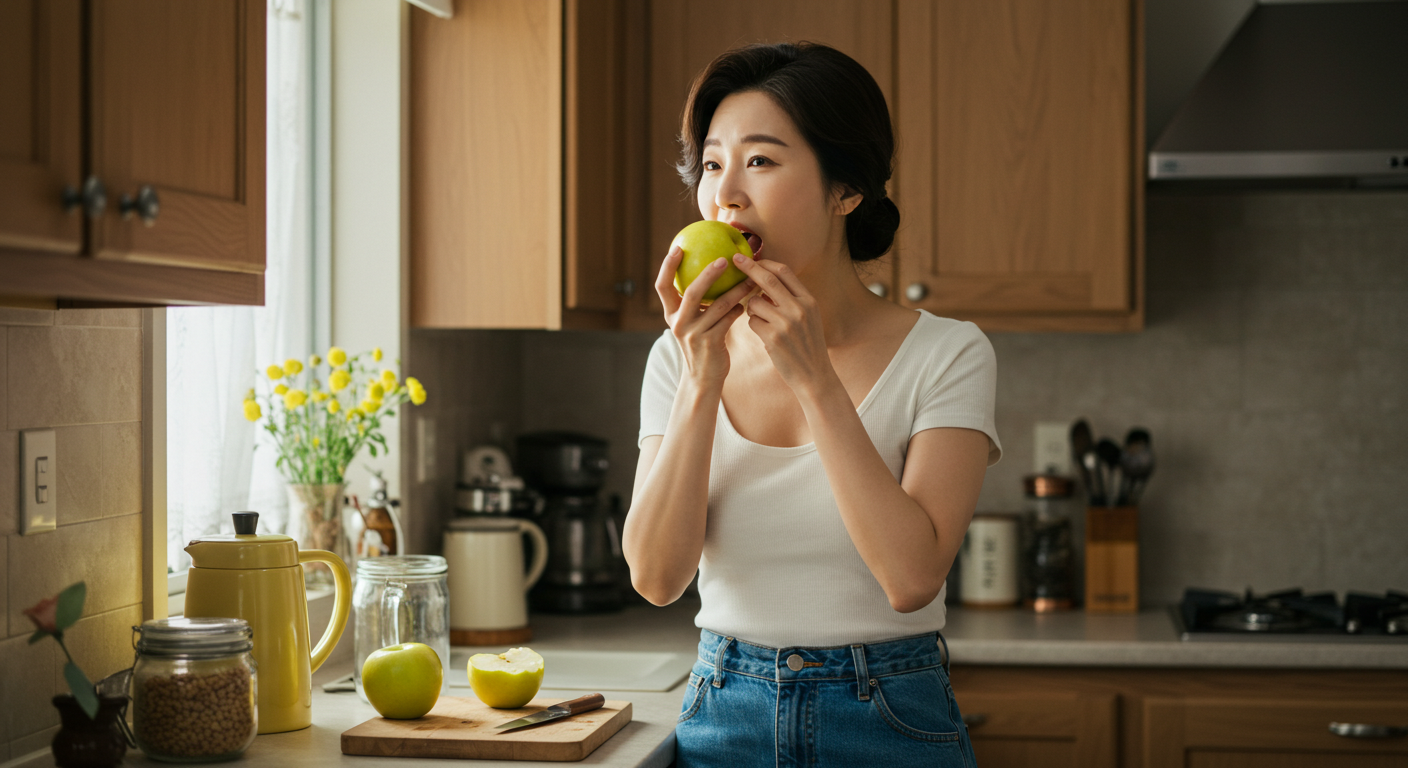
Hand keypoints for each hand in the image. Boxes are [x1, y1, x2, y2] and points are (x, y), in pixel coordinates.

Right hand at [655, 246, 753, 390]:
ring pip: (718, 305)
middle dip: (708, 273)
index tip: (677, 247)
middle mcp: (678, 323)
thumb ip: (696, 303)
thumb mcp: (692, 323)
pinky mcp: (710, 343)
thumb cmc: (701, 344)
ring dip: (736, 290)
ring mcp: (693, 334)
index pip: (662, 286)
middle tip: (724, 259)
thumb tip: (711, 271)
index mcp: (671, 315)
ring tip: (749, 280)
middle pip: (691, 291)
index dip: (667, 266)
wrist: (703, 378)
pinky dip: (739, 309)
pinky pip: (729, 319)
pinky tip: (745, 304)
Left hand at [731, 254, 836, 395]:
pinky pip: (751, 322)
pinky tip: (765, 336)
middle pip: (767, 279)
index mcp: (809, 300)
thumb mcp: (808, 318)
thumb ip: (791, 299)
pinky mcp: (773, 338)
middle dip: (749, 268)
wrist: (814, 376)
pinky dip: (754, 325)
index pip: (785, 271)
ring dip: (751, 308)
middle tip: (734, 260)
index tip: (751, 257)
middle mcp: (799, 308)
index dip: (765, 262)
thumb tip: (765, 279)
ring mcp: (786, 323)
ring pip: (754, 302)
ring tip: (763, 321)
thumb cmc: (807, 345)